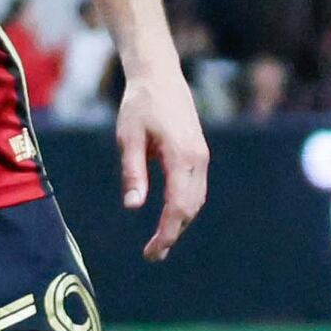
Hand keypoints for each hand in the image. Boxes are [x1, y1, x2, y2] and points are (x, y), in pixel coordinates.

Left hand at [116, 63, 209, 260]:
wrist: (159, 76)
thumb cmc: (139, 104)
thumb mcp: (128, 138)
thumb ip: (132, 172)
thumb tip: (133, 206)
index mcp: (181, 156)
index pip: (177, 207)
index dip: (166, 233)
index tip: (151, 252)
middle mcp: (198, 159)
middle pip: (190, 208)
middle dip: (173, 234)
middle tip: (153, 255)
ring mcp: (201, 156)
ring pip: (196, 200)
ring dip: (181, 223)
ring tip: (160, 243)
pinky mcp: (199, 153)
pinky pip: (195, 188)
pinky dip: (185, 207)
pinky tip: (170, 218)